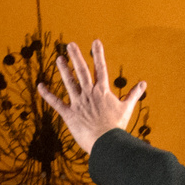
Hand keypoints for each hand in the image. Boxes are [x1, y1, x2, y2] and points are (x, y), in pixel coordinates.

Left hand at [36, 39, 146, 156]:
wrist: (106, 143)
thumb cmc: (117, 127)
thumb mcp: (127, 108)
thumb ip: (134, 94)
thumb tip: (144, 83)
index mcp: (103, 91)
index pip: (101, 68)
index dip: (98, 54)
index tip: (95, 41)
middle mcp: (89, 94)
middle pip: (82, 71)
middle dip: (76, 57)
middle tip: (70, 44)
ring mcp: (78, 103)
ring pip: (69, 83)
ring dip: (63, 70)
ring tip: (59, 58)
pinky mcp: (69, 114)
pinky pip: (56, 103)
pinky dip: (47, 95)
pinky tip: (40, 86)